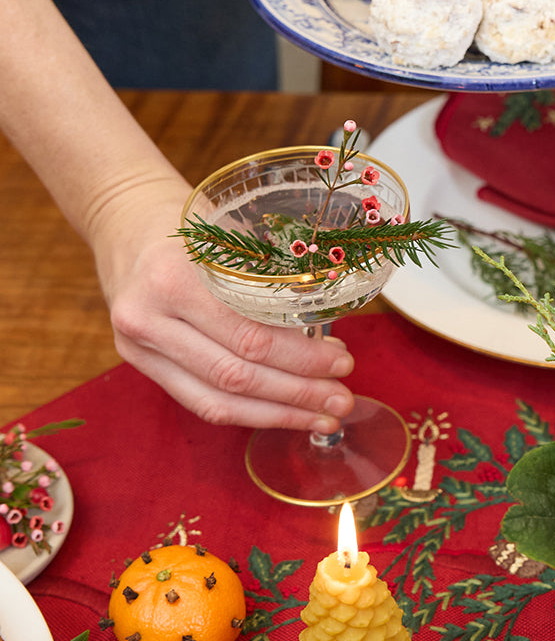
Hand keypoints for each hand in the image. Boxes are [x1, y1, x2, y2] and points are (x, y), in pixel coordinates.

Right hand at [93, 184, 356, 432]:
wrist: (125, 222)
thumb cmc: (189, 225)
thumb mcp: (232, 237)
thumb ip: (272, 281)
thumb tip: (328, 332)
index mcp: (176, 278)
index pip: (250, 336)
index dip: (302, 359)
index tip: (342, 364)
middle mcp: (149, 317)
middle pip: (235, 375)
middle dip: (298, 394)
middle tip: (341, 401)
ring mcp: (138, 346)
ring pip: (216, 401)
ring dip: (278, 415)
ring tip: (322, 418)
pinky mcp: (139, 362)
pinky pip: (198, 401)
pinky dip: (247, 413)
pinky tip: (284, 415)